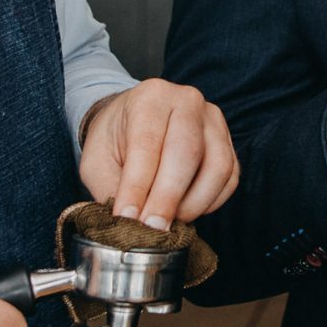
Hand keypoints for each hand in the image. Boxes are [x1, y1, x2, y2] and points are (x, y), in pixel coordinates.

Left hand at [80, 79, 239, 227]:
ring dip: (194, 204)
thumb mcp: (96, 161)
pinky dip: (211, 202)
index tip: (128, 218)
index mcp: (150, 97)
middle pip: (188, 151)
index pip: (147, 145)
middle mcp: (187, 101)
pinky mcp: (228, 143)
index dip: (137, 186)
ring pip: (217, 167)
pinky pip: (229, 178)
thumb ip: (110, 189)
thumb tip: (128, 224)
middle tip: (152, 229)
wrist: (132, 121)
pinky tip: (187, 212)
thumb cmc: (114, 139)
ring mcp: (214, 121)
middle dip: (168, 197)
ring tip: (168, 222)